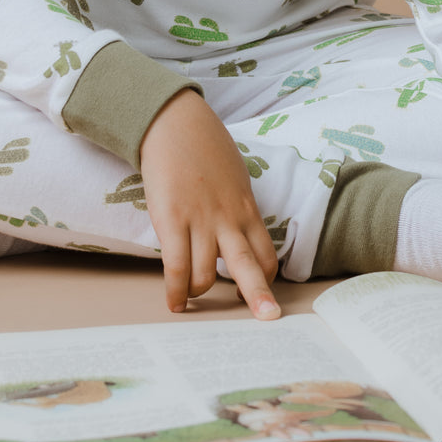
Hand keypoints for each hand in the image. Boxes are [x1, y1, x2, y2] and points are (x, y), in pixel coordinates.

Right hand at [138, 89, 281, 320]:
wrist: (174, 122)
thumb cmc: (204, 146)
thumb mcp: (234, 176)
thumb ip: (236, 205)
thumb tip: (234, 228)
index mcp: (246, 208)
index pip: (267, 253)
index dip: (265, 277)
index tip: (259, 290)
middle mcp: (229, 218)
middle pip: (249, 267)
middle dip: (259, 297)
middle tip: (269, 319)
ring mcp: (201, 220)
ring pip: (206, 274)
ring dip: (200, 293)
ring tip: (191, 299)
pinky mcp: (172, 220)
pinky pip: (176, 266)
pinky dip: (176, 290)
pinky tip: (174, 302)